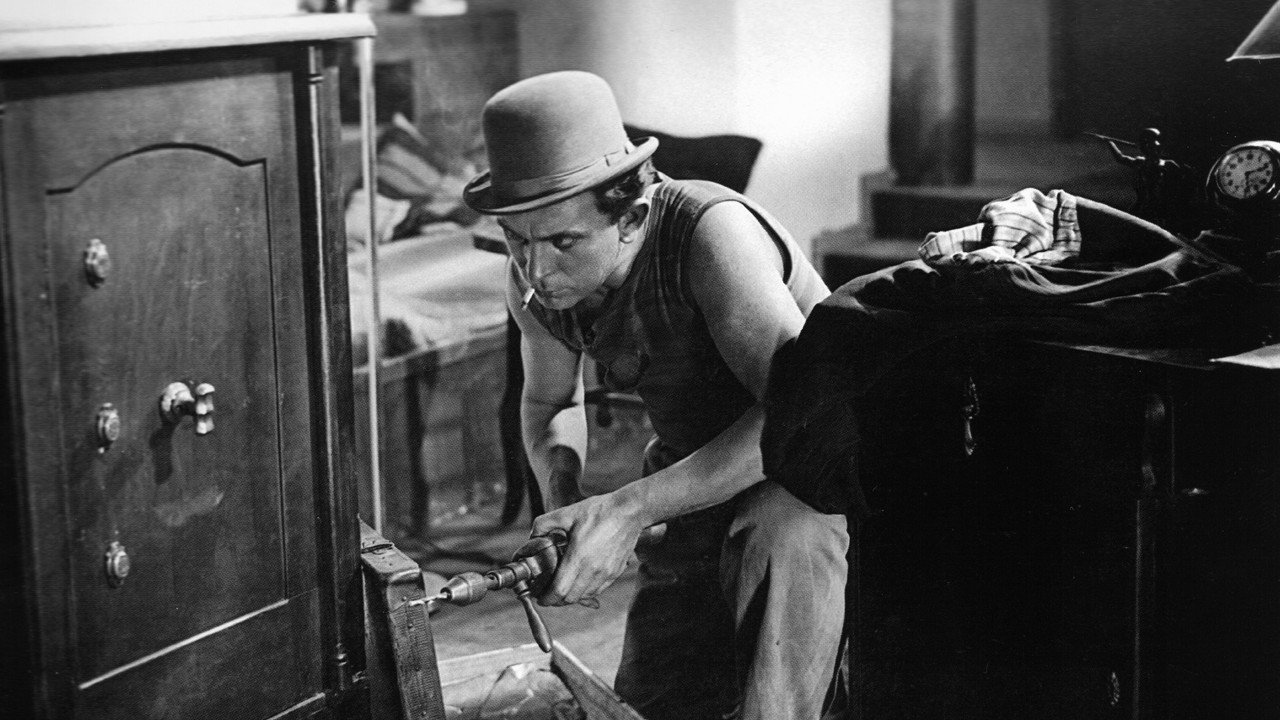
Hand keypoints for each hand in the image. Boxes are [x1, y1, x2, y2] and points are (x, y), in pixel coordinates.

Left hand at [530, 491, 646, 606]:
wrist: (629, 511)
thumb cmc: (601, 511)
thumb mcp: (567, 513)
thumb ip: (544, 524)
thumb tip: (533, 536)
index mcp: (579, 557)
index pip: (559, 590)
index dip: (546, 598)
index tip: (540, 596)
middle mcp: (593, 570)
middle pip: (571, 599)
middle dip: (556, 600)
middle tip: (548, 593)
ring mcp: (606, 573)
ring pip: (585, 596)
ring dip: (572, 597)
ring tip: (564, 588)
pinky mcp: (616, 572)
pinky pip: (598, 590)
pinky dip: (586, 591)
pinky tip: (580, 582)